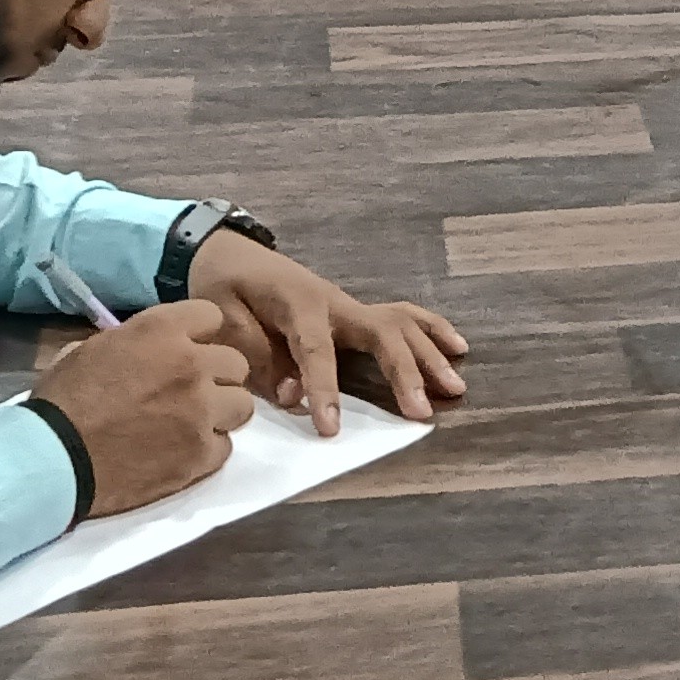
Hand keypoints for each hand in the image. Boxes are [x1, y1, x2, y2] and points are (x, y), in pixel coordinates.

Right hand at [31, 300, 251, 514]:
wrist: (56, 458)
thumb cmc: (64, 400)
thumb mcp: (90, 349)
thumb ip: (131, 340)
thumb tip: (141, 345)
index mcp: (162, 330)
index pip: (212, 316)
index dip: (200, 335)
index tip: (187, 349)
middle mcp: (191, 365)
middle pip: (235, 364)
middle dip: (216, 376)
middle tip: (190, 392)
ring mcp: (202, 411)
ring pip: (242, 405)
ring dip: (220, 412)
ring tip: (192, 423)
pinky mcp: (202, 454)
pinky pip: (225, 446)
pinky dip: (207, 449)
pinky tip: (182, 452)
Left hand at [189, 230, 471, 435]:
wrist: (226, 251)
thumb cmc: (223, 286)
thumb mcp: (225, 319)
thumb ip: (259, 357)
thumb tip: (294, 395)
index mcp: (298, 303)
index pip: (316, 351)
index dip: (325, 390)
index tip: (332, 429)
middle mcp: (333, 301)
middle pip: (381, 332)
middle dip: (404, 372)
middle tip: (422, 411)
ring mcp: (348, 304)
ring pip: (400, 323)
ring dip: (428, 355)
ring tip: (455, 386)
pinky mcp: (354, 311)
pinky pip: (401, 317)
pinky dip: (430, 330)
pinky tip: (456, 347)